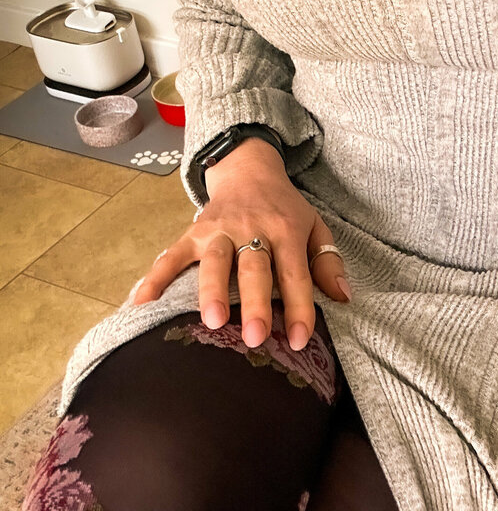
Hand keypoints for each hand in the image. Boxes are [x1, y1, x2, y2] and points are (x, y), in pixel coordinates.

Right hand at [131, 138, 350, 349]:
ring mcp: (220, 229)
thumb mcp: (315, 227)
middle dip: (254, 303)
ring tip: (212, 321)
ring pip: (215, 260)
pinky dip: (155, 277)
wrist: (249, 169)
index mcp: (287, 230)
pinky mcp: (193, 231)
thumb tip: (343, 297)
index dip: (298, 308)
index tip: (298, 341)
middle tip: (254, 337)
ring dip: (212, 290)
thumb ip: (328, 261)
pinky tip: (141, 302)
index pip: (295, 274)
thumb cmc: (285, 209)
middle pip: (254, 268)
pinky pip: (172, 254)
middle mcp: (253, 229)